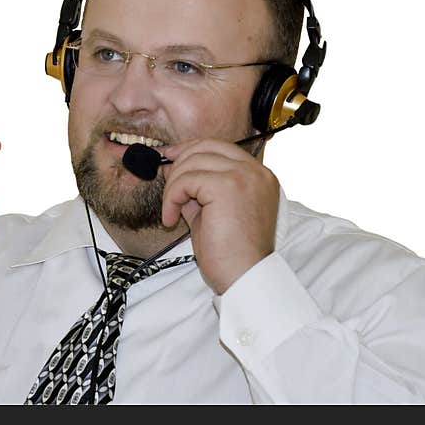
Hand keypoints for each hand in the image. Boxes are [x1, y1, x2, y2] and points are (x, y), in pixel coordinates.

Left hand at [159, 138, 278, 294]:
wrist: (243, 277)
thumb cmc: (230, 253)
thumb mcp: (214, 211)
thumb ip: (200, 188)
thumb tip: (173, 169)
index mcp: (259, 176)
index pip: (220, 147)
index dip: (191, 151)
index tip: (170, 159)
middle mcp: (256, 171)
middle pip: (206, 146)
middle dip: (179, 162)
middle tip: (165, 185)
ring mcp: (244, 176)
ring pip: (192, 162)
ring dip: (173, 187)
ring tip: (172, 213)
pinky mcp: (227, 186)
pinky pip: (186, 180)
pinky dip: (171, 198)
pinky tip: (171, 220)